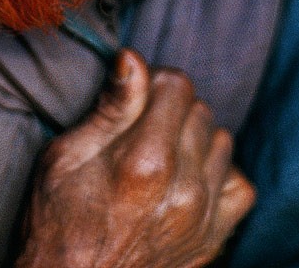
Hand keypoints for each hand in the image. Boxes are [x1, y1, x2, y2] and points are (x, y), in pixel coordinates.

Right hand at [15, 49, 255, 267]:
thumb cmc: (57, 222)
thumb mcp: (65, 156)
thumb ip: (111, 107)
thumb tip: (133, 58)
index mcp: (146, 160)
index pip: (178, 84)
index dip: (153, 80)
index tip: (134, 96)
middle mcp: (184, 188)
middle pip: (201, 109)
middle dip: (172, 106)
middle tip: (140, 125)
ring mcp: (204, 217)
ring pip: (222, 141)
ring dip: (196, 137)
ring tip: (162, 150)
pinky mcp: (212, 240)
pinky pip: (240, 185)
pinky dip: (220, 174)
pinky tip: (190, 176)